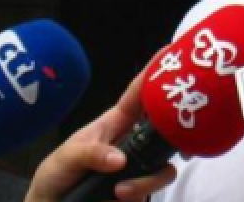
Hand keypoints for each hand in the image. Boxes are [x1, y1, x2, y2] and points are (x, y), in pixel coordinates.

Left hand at [25, 72, 176, 201]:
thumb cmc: (57, 174)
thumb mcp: (67, 157)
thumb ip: (90, 154)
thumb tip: (119, 160)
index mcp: (116, 122)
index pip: (139, 93)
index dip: (155, 74)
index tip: (171, 54)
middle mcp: (134, 139)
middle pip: (165, 124)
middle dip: (177, 125)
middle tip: (186, 127)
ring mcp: (140, 163)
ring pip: (166, 158)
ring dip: (150, 175)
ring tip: (121, 189)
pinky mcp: (143, 186)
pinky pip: (160, 181)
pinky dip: (145, 189)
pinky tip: (122, 195)